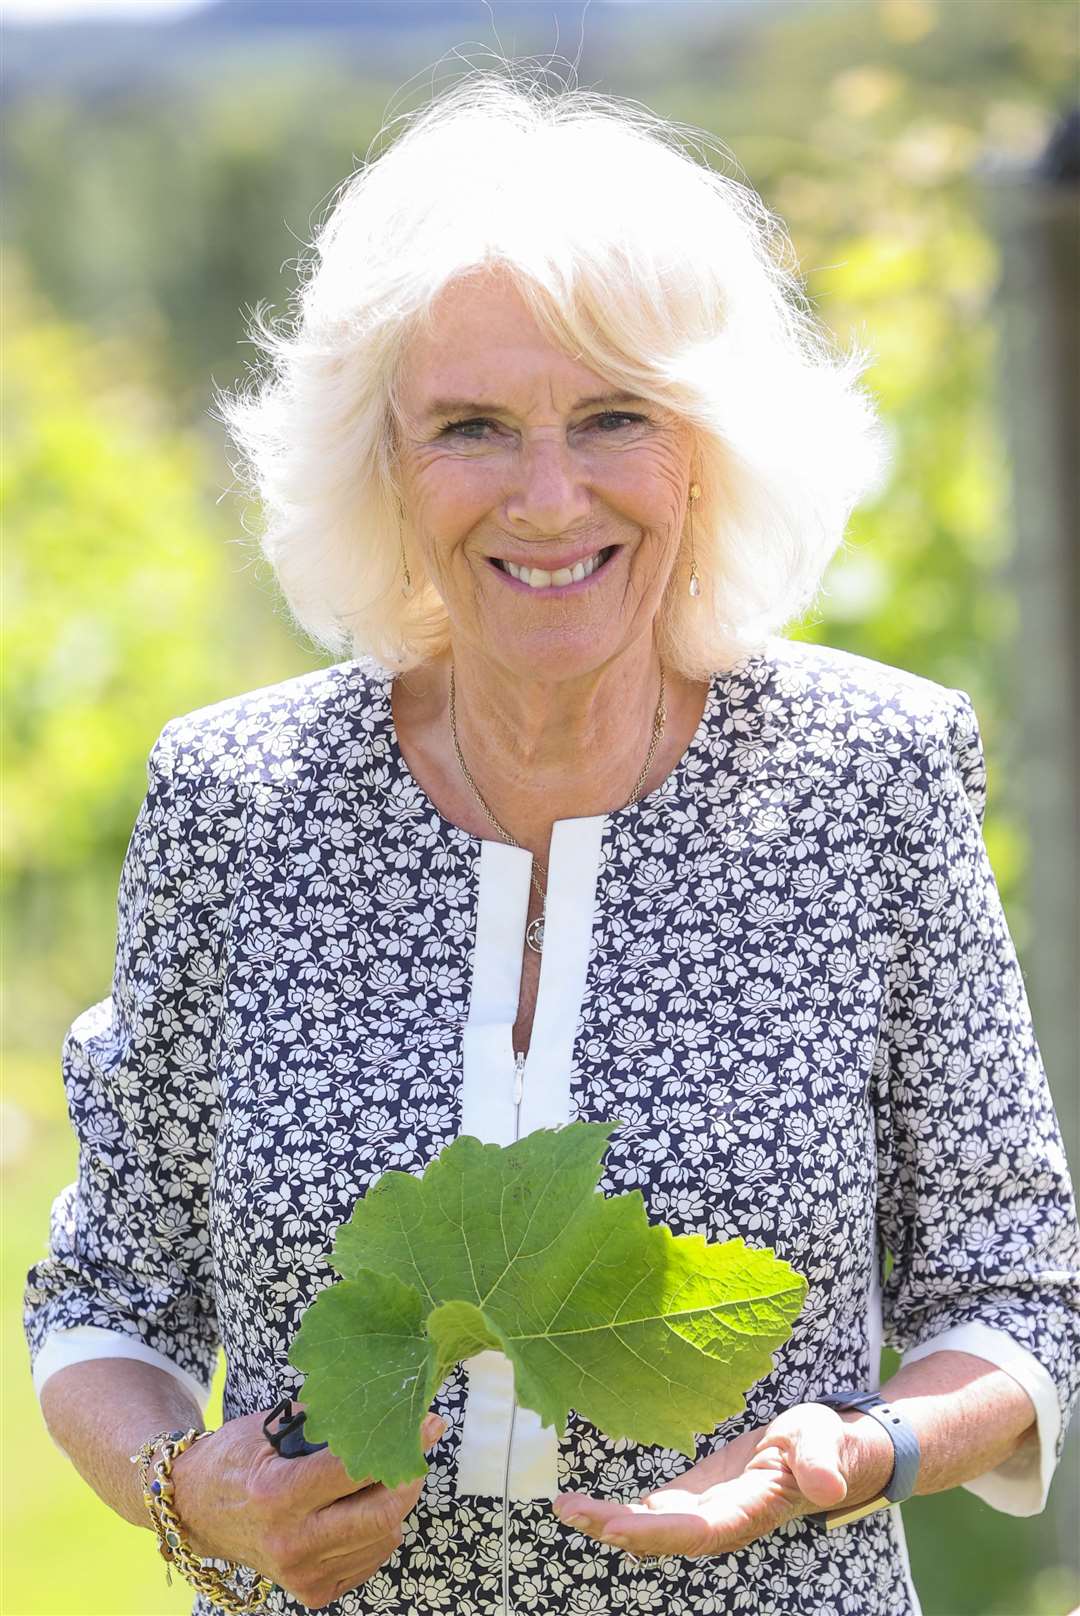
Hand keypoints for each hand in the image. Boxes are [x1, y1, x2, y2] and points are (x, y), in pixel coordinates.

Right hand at [169, 1402, 446, 1609]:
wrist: (196, 1511)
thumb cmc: (235, 1459)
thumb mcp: (270, 1429)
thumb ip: (325, 1420)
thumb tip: (381, 1399)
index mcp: (278, 1495)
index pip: (356, 1472)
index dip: (399, 1445)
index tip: (429, 1423)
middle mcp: (291, 1542)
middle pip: (381, 1514)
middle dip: (409, 1479)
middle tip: (416, 1452)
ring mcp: (302, 1574)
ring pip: (383, 1538)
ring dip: (395, 1505)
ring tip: (386, 1477)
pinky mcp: (311, 1592)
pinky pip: (369, 1560)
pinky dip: (377, 1532)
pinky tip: (362, 1508)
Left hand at [553, 1402, 891, 1558]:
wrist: (825, 1450)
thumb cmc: (826, 1443)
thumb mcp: (825, 1442)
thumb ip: (822, 1464)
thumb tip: (828, 1488)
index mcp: (749, 1510)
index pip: (697, 1531)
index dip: (655, 1532)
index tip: (614, 1526)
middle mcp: (721, 1520)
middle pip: (663, 1535)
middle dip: (616, 1527)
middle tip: (570, 1511)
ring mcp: (705, 1510)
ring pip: (651, 1527)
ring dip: (609, 1520)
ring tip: (565, 1507)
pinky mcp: (696, 1495)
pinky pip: (653, 1511)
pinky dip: (620, 1509)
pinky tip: (587, 1504)